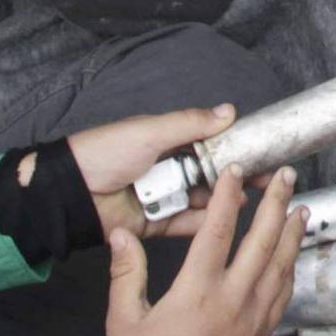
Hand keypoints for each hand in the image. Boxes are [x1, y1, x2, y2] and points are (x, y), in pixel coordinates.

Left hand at [65, 103, 245, 241]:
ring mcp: (164, 197)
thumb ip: (190, 124)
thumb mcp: (150, 132)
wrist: (70, 193)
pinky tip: (222, 218)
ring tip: (246, 198)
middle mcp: (170, 170)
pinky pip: (184, 223)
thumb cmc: (106, 153)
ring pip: (202, 200)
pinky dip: (202, 221)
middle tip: (264, 178)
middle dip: (236, 176)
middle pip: (211, 175)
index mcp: (168, 143)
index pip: (210, 144)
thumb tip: (228, 111)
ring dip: (222, 200)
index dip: (235, 148)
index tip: (262, 150)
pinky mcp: (156, 224)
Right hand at [104, 165, 303, 335]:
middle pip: (262, 240)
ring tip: (301, 206)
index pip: (218, 230)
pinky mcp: (261, 335)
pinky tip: (292, 256)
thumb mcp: (123, 322)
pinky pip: (283, 293)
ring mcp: (252, 318)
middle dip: (277, 202)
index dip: (229, 195)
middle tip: (288, 175)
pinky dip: (290, 268)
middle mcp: (232, 299)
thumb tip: (121, 234)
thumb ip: (125, 273)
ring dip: (292, 233)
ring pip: (281, 265)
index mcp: (196, 291)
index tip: (237, 169)